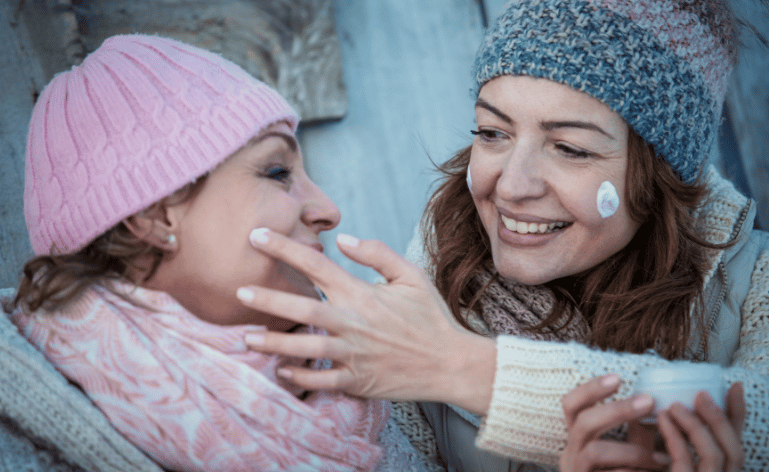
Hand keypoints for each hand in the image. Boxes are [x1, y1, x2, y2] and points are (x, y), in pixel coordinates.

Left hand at [238, 229, 496, 413]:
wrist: (450, 363)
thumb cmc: (431, 317)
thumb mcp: (411, 275)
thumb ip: (376, 253)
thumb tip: (343, 238)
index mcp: (362, 293)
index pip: (315, 264)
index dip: (283, 248)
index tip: (257, 236)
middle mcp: (352, 323)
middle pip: (300, 307)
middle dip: (267, 298)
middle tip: (239, 291)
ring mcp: (352, 354)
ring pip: (304, 347)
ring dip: (273, 341)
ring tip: (247, 336)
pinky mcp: (357, 380)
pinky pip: (320, 379)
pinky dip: (298, 376)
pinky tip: (281, 369)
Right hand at [560, 374, 670, 471]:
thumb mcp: (626, 453)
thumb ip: (638, 432)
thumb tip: (660, 402)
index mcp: (577, 438)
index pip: (571, 404)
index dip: (590, 389)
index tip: (618, 377)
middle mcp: (570, 453)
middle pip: (583, 422)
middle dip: (617, 410)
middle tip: (649, 400)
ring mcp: (576, 471)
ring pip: (595, 451)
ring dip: (632, 449)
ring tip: (663, 457)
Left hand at [657, 382, 744, 471]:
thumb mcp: (654, 452)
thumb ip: (664, 433)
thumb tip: (663, 399)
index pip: (736, 444)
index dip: (738, 415)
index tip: (734, 386)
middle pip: (734, 451)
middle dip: (720, 419)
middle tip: (700, 394)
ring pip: (714, 456)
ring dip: (696, 425)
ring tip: (674, 405)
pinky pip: (684, 461)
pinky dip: (675, 436)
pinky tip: (661, 419)